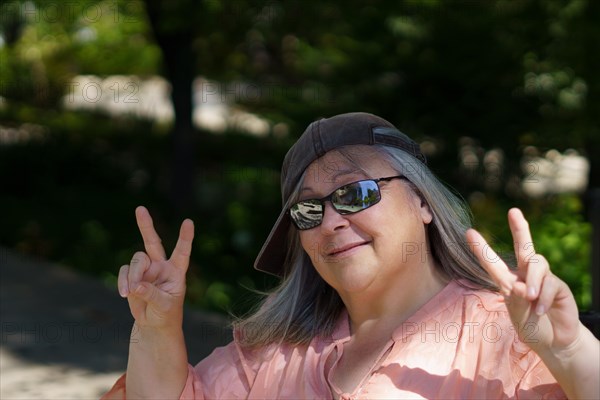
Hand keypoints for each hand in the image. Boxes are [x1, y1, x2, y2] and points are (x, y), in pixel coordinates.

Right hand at [118, 206, 194, 328]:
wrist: (154, 323)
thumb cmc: (166, 314)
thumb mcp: (164, 306)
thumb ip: (151, 294)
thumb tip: (136, 285)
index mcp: (177, 271)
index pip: (182, 252)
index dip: (185, 238)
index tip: (188, 222)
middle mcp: (161, 265)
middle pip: (153, 242)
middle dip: (146, 226)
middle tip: (140, 208)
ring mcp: (146, 269)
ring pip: (136, 260)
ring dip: (132, 275)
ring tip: (131, 292)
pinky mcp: (132, 275)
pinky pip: (124, 271)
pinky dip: (123, 281)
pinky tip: (125, 294)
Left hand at [466, 208, 579, 354]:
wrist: (554, 342)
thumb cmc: (530, 326)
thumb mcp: (518, 315)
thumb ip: (518, 300)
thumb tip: (522, 285)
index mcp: (508, 281)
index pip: (493, 262)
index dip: (482, 248)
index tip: (469, 232)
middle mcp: (525, 276)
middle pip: (524, 247)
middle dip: (519, 228)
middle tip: (514, 211)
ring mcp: (543, 279)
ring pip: (537, 265)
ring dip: (533, 281)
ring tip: (530, 298)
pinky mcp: (559, 287)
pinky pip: (551, 284)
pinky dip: (544, 298)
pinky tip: (541, 310)